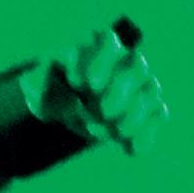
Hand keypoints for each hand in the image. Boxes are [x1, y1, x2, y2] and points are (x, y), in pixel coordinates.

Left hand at [23, 20, 168, 155]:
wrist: (62, 107)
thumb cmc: (49, 88)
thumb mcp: (35, 85)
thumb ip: (45, 86)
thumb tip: (76, 106)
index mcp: (96, 45)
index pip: (108, 41)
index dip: (102, 60)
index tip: (87, 85)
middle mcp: (124, 60)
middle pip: (136, 66)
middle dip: (122, 89)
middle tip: (103, 112)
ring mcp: (139, 83)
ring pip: (150, 91)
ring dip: (135, 114)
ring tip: (113, 133)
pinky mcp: (147, 108)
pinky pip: (158, 116)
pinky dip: (148, 134)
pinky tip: (131, 150)